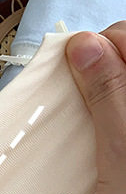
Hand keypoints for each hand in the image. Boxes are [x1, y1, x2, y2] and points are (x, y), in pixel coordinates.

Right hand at [66, 21, 125, 193]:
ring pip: (125, 88)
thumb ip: (109, 91)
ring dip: (111, 93)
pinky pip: (123, 115)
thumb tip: (84, 44)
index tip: (74, 73)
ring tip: (100, 121)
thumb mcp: (121, 149)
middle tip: (86, 101)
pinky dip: (116, 116)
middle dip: (106, 67)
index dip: (97, 48)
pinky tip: (111, 136)